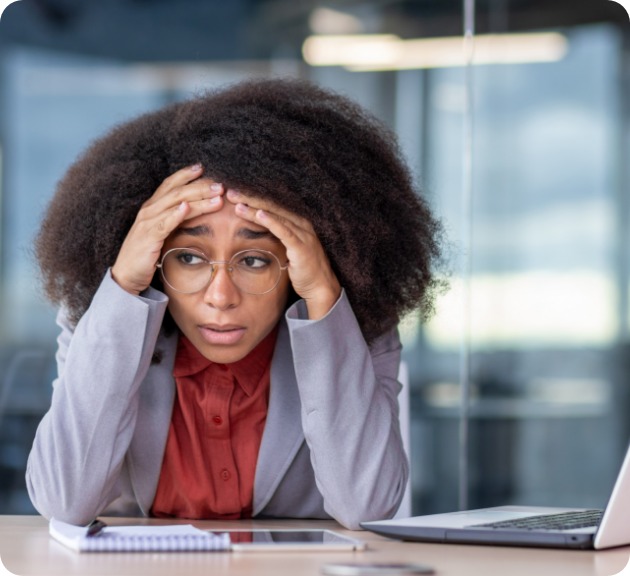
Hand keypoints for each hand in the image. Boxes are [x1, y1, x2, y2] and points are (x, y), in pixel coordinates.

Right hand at [111, 165, 223, 294]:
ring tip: (216, 195)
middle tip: (220, 184)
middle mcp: (149, 211)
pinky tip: (187, 208)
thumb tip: (194, 210)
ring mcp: (147, 223)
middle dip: (200, 186)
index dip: (186, 174)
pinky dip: (175, 215)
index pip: (170, 184)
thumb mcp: (160, 232)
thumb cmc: (146, 254)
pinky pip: (163, 224)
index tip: (203, 167)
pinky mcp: (148, 239)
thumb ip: (173, 220)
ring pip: (175, 204)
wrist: (126, 275)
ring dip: (198, 199)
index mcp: (152, 207)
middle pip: (177, 191)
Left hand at [226, 189, 340, 319]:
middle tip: (230, 192)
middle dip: (251, 198)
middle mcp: (301, 224)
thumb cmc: (303, 270)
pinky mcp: (301, 246)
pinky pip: (284, 231)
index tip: (235, 194)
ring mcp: (303, 234)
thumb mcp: (287, 250)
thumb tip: (255, 234)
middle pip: (272, 207)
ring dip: (255, 208)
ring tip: (237, 202)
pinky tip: (258, 214)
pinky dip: (271, 222)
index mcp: (296, 223)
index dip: (253, 199)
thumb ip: (276, 239)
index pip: (272, 207)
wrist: (321, 287)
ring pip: (275, 216)